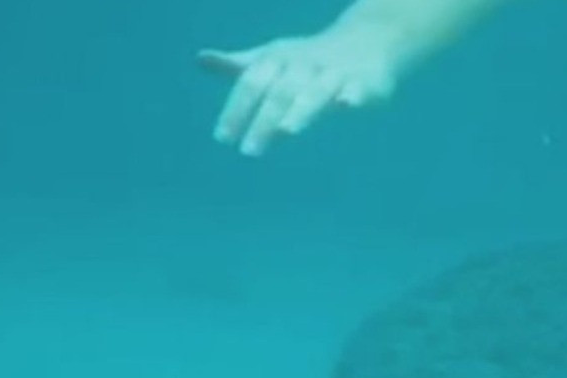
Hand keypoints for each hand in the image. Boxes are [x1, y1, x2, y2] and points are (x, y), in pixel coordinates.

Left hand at [198, 30, 399, 155]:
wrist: (367, 38)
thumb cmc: (309, 58)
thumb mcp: (272, 57)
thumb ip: (239, 65)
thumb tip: (199, 58)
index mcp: (278, 59)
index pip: (251, 84)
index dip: (236, 109)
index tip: (223, 138)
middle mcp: (303, 65)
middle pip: (280, 93)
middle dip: (264, 120)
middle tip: (249, 151)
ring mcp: (334, 73)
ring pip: (315, 91)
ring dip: (301, 110)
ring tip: (287, 131)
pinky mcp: (363, 81)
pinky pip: (357, 88)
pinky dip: (352, 94)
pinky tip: (347, 103)